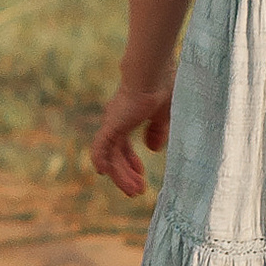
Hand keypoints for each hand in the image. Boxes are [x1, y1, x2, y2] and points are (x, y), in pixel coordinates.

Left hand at [89, 76, 173, 199]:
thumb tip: (153, 148)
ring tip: (134, 191)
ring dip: (121, 175)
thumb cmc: (163, 86)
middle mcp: (117, 121)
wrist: (154, 73)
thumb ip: (157, 131)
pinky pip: (101, 148)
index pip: (123, 146)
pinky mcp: (112, 125)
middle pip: (117, 154)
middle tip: (137, 191)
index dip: (130, 162)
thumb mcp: (164, 115)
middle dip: (126, 173)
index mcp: (128, 117)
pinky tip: (104, 173)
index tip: (140, 175)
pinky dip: (101, 160)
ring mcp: (113, 123)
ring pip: (111, 156)